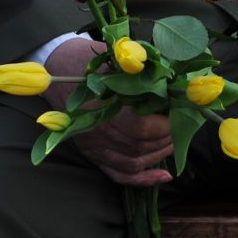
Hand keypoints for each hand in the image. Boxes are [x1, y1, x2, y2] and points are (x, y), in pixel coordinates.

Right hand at [45, 37, 173, 185]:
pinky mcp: (92, 152)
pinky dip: (142, 179)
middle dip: (166, 140)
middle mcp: (96, 132)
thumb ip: (140, 71)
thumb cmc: (86, 60)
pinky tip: (163, 176)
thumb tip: (173, 81)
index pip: (140, 128)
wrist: (56, 66)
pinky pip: (118, 174)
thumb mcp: (113, 58)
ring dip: (158, 156)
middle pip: (139, 147)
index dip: (164, 126)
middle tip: (181, 128)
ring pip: (133, 163)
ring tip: (173, 143)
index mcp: (101, 109)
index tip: (178, 115)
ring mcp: (93, 146)